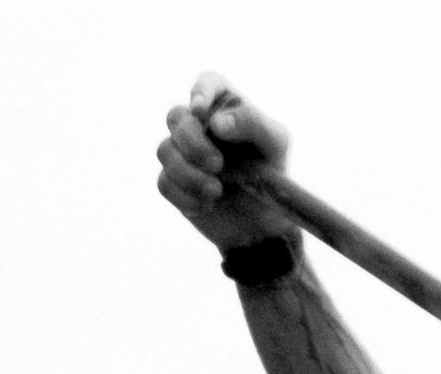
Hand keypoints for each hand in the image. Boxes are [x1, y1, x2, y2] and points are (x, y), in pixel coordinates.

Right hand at [157, 73, 291, 252]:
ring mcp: (183, 153)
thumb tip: (215, 123)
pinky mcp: (174, 182)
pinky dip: (184, 195)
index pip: (207, 82)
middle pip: (176, 117)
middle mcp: (200, 124)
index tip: (200, 110)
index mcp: (226, 105)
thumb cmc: (272, 175)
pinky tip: (205, 205)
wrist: (263, 224)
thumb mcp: (275, 143)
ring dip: (188, 173)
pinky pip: (164, 182)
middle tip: (218, 165)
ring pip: (165, 150)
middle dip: (193, 142)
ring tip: (216, 192)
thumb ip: (252, 122)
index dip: (200, 92)